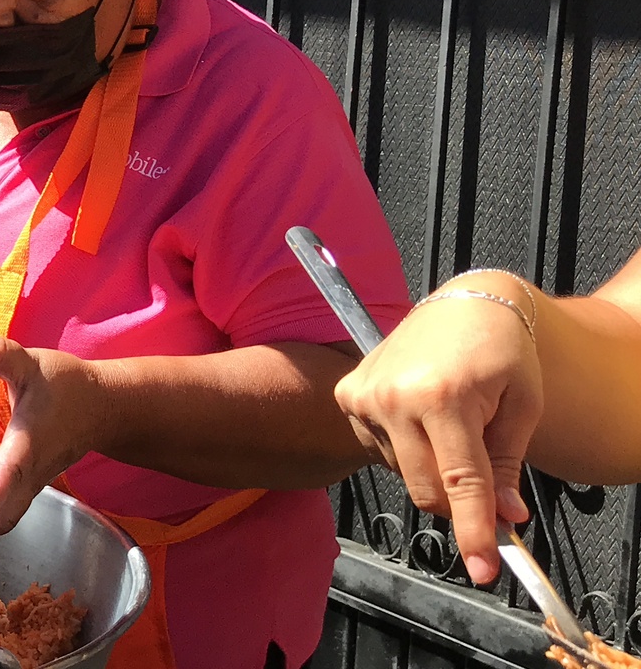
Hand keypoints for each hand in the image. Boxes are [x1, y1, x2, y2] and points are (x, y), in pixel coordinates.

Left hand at [0, 337, 103, 546]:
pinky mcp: (32, 486)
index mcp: (30, 443)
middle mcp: (32, 472)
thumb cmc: (68, 384)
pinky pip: (8, 512)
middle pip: (4, 516)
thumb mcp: (32, 361)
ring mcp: (34, 484)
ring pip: (5, 520)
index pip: (11, 474)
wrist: (105, 406)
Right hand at [334, 293, 540, 583]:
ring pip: (405, 473)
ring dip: (434, 470)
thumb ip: (506, 463)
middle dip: (461, 503)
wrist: (465, 303)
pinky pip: (382, 451)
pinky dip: (408, 449)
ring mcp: (365, 395)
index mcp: (443, 395)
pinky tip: (424, 419)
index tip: (482, 568)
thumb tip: (502, 516)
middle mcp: (395, 396)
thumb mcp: (522, 405)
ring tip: (455, 428)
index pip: (460, 481)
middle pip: (426, 488)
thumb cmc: (501, 349)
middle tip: (491, 497)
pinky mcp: (348, 394)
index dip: (474, 531)